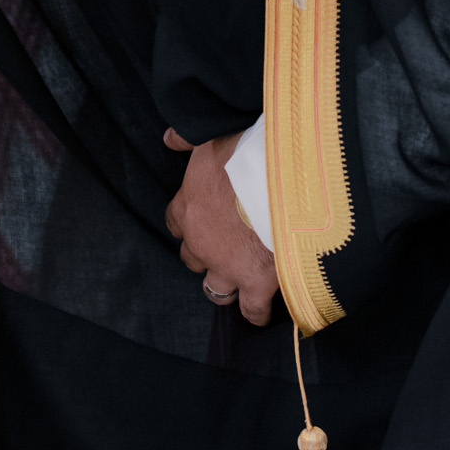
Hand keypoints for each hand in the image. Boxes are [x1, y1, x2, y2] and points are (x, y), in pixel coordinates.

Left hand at [164, 128, 278, 324]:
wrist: (280, 177)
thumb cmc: (246, 152)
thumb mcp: (211, 136)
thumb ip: (189, 138)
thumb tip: (169, 137)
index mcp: (188, 206)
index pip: (175, 223)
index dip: (187, 225)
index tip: (199, 223)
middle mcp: (201, 241)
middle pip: (193, 259)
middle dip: (206, 255)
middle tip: (226, 248)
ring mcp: (227, 265)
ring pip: (215, 289)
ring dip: (225, 284)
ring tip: (240, 278)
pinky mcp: (256, 282)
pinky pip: (251, 310)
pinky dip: (257, 312)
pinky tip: (264, 310)